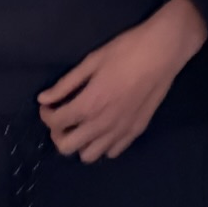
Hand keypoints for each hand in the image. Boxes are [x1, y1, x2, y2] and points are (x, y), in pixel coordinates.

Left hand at [38, 0, 206, 162]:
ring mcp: (121, 130)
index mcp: (88, 104)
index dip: (46, 114)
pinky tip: (105, 126)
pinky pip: (113, 152)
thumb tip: (43, 99)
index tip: (49, 104)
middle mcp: (102, 124)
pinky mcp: (136, 130)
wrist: (164, 50)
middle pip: (66, 147)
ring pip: (89, 156)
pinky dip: (103, 144)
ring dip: (80, 142)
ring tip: (83, 124)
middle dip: (58, 133)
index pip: (55, 123)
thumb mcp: (92, 61)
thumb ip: (66, 84)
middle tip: (63, 116)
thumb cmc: (126, 50)